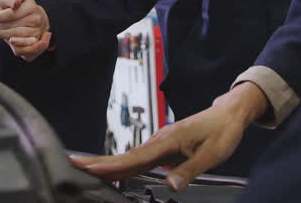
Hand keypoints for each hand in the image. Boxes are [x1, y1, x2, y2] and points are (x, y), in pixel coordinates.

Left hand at [0, 0, 51, 61]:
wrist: (39, 17)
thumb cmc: (26, 6)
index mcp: (32, 7)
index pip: (13, 13)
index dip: (1, 16)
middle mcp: (37, 19)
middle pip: (14, 25)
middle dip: (1, 26)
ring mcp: (38, 30)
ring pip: (18, 35)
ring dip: (5, 35)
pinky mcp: (37, 40)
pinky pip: (26, 45)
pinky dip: (17, 45)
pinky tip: (9, 41)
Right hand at [70, 82, 268, 190]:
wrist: (228, 114)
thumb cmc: (222, 131)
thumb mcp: (212, 154)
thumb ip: (190, 171)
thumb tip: (171, 186)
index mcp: (167, 141)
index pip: (133, 158)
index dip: (109, 166)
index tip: (87, 169)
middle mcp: (159, 140)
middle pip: (123, 156)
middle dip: (97, 163)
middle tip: (72, 166)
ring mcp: (159, 142)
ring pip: (128, 157)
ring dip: (106, 164)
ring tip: (84, 170)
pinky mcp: (162, 146)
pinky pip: (137, 157)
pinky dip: (121, 164)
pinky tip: (113, 172)